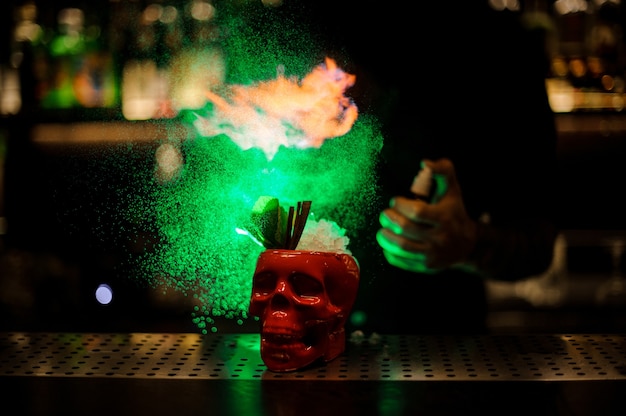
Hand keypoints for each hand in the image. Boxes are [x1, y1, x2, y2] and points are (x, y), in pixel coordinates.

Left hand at [376, 158, 477, 272]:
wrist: (467, 244)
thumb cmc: (453, 211)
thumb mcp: (452, 190)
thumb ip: (443, 171)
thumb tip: (425, 162)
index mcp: (445, 218)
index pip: (416, 212)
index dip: (401, 205)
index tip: (396, 201)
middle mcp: (440, 238)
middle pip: (406, 229)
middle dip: (389, 219)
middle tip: (384, 213)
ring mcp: (433, 255)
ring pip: (401, 247)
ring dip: (385, 236)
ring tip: (382, 229)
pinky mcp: (426, 266)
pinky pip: (401, 261)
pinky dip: (389, 252)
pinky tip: (388, 243)